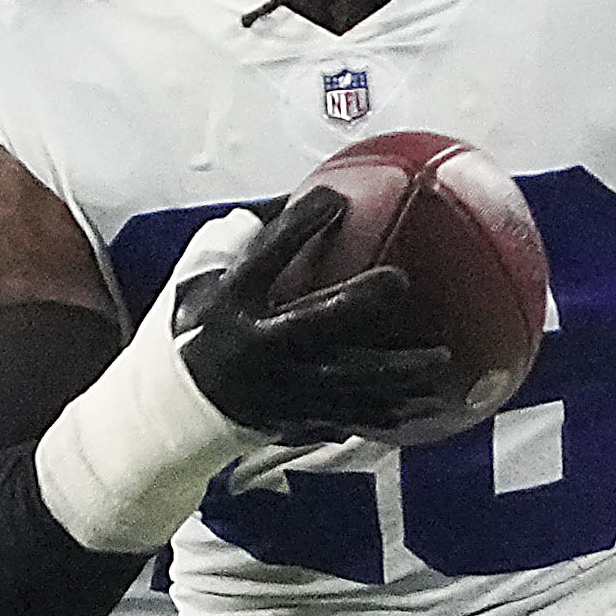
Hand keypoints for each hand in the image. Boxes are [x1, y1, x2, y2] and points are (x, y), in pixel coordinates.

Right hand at [175, 185, 475, 441]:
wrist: (173, 408)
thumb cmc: (198, 330)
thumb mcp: (203, 279)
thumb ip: (246, 239)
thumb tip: (305, 193)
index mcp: (233, 302)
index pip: (267, 255)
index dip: (299, 224)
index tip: (334, 201)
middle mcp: (257, 346)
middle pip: (314, 322)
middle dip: (357, 303)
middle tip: (398, 282)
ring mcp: (279, 390)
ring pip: (348, 382)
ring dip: (399, 373)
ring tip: (441, 361)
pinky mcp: (295, 421)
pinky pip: (352, 418)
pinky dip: (393, 414)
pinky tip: (431, 404)